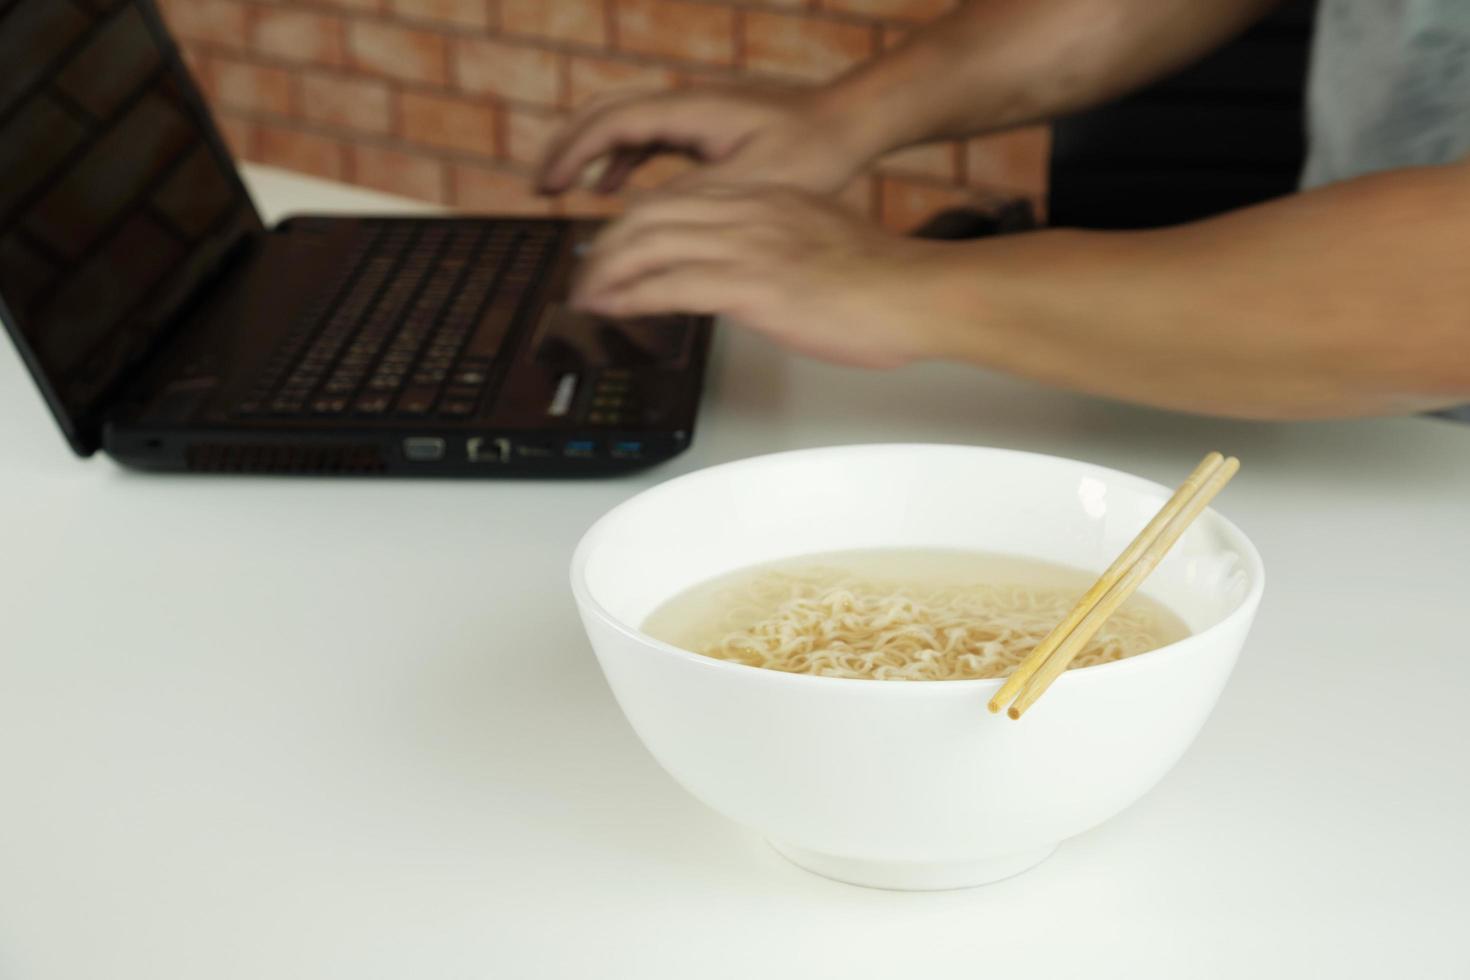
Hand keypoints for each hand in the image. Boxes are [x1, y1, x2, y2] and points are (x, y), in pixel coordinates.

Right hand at [536, 87, 876, 197]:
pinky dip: (622, 160)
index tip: (548, 186)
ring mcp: (695, 111)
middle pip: (605, 113)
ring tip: (563, 190)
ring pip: (624, 123)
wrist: (852, 122)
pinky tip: (614, 191)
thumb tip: (638, 219)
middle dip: (566, 148)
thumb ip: (692, 200)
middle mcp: (687, 102)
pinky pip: (648, 136)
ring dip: (590, 154)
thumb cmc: (814, 150)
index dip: (573, 155)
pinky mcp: (707, 125)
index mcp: (693, 110)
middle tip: (539, 186)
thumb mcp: (750, 187)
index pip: (612, 124)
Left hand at [570, 185, 956, 368]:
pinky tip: (612, 307)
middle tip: (585, 275)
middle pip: (651, 214)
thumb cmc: (883, 281)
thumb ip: (778, 248)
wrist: (918, 294)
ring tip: (586, 296)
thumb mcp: (819, 244)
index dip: (634, 222)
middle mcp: (751, 210)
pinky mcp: (751, 285)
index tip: (615, 247)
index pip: (679, 198)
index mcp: (767, 197)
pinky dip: (631, 296)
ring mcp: (749, 245)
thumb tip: (752, 273)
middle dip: (606, 246)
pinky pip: (671, 285)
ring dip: (606, 272)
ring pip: (650, 244)